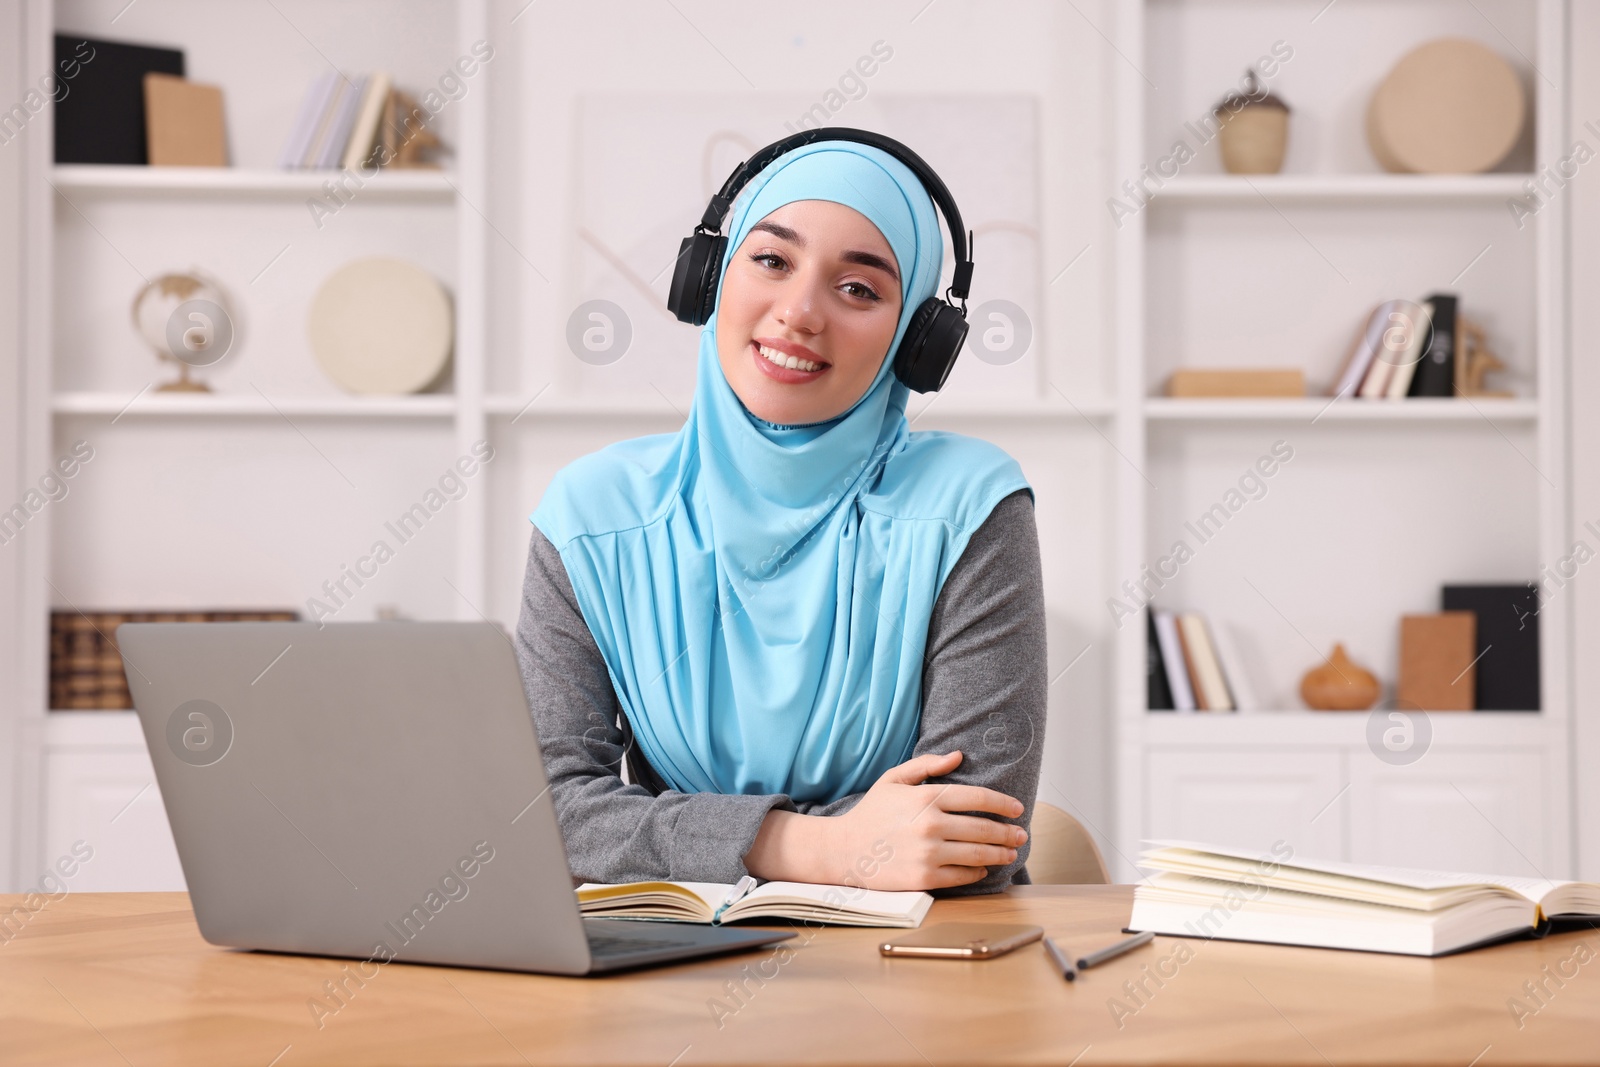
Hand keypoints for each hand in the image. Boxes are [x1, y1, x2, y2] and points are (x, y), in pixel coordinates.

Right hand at [830, 751, 1026, 889]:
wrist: (844, 850)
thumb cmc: (871, 813)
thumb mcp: (893, 779)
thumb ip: (926, 765)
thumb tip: (958, 755)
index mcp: (925, 797)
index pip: (977, 797)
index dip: (1002, 803)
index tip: (1017, 809)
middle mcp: (930, 825)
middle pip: (983, 828)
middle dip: (1008, 832)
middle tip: (1021, 835)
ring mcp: (928, 853)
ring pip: (978, 853)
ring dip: (1000, 853)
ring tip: (1010, 853)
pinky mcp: (924, 878)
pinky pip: (962, 876)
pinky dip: (978, 872)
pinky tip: (983, 868)